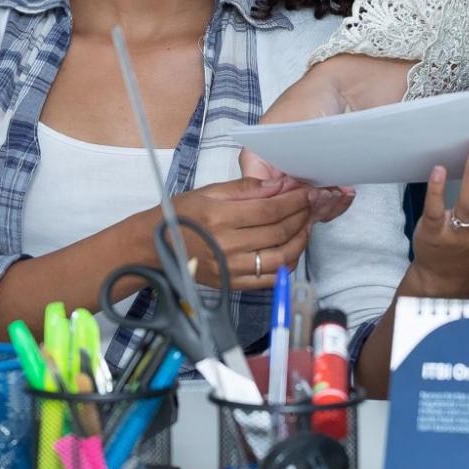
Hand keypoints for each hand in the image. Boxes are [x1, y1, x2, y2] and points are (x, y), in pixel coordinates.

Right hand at [161, 177, 313, 290]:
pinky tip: (292, 248)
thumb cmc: (181, 215)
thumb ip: (245, 188)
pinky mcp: (233, 283)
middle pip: (279, 231)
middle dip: (302, 216)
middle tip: (312, 205)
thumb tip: (278, 185)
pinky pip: (269, 278)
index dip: (295, 200)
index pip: (270, 209)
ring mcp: (231, 268)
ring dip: (300, 240)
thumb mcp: (209, 192)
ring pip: (280, 257)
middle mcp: (227, 245)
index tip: (309, 192)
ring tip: (306, 225)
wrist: (156, 246)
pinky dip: (287, 263)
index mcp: (220, 217)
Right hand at [240, 56, 415, 220]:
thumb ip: (284, 161)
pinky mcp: (321, 183)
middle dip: (305, 207)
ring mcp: (299, 180)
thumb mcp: (290, 128)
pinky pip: (323, 206)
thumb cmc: (313, 99)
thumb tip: (284, 193)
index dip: (278, 202)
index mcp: (257, 157)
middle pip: (282, 208)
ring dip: (323, 207)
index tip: (301, 197)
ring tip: (339, 192)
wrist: (347, 87)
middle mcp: (275, 173)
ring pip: (304, 211)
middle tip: (326, 195)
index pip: (257, 195)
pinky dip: (335, 204)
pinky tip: (346, 192)